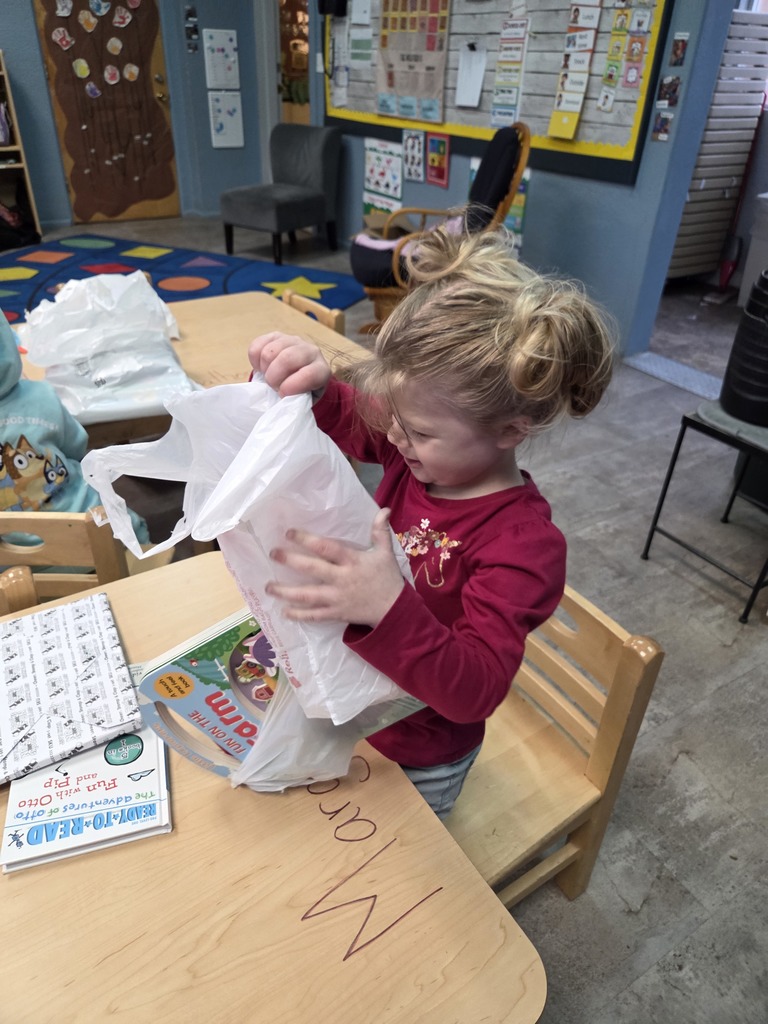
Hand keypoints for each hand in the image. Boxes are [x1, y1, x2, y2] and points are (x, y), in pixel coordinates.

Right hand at [248, 332, 330, 396]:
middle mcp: (310, 351)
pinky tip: (262, 368)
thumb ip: (296, 400)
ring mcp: (292, 341)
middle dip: (273, 377)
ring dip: (264, 369)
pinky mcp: (276, 336)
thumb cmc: (302, 392)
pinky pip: (257, 346)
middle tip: (273, 386)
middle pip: (286, 359)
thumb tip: (282, 400)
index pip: (309, 375)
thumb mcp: (304, 400)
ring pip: (269, 352)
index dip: (292, 386)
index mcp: (321, 370)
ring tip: (269, 377)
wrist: (300, 376)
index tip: (283, 394)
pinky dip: (255, 360)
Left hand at [266, 508, 404, 627]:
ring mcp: (337, 598)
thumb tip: (384, 510)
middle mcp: (342, 579)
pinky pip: (315, 615)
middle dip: (290, 561)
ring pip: (308, 595)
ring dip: (286, 592)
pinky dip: (299, 614)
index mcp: (352, 561)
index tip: (289, 532)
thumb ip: (380, 531)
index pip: (327, 548)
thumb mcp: (385, 553)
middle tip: (273, 553)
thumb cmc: (387, 578)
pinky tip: (284, 611)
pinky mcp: (336, 613)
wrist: (394, 610)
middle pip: (312, 569)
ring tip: (268, 586)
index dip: (307, 539)